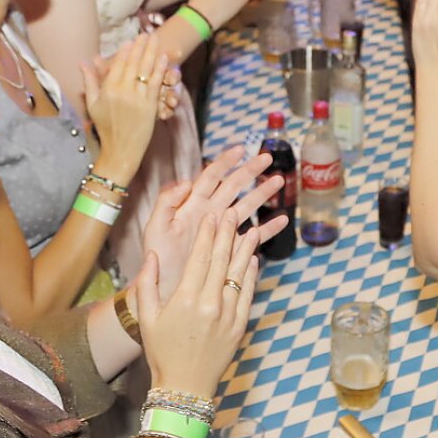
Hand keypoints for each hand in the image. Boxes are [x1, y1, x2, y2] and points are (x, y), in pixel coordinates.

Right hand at [83, 33, 167, 184]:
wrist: (120, 150)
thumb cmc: (105, 128)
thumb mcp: (93, 104)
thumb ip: (90, 81)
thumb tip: (82, 62)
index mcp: (108, 90)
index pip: (118, 65)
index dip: (125, 51)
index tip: (130, 40)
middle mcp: (123, 91)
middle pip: (133, 63)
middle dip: (140, 47)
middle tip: (146, 34)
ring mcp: (138, 98)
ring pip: (145, 70)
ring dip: (151, 52)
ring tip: (156, 39)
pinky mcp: (150, 106)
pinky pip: (155, 83)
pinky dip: (159, 69)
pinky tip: (163, 58)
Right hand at [134, 211, 259, 398]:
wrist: (185, 386)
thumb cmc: (162, 351)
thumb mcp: (147, 318)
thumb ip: (147, 284)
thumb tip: (152, 255)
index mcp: (185, 299)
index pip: (200, 257)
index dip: (207, 234)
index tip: (212, 216)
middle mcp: (210, 304)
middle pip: (221, 260)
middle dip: (226, 234)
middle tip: (231, 214)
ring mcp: (228, 315)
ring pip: (239, 274)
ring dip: (245, 250)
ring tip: (251, 229)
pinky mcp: (240, 326)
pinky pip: (248, 294)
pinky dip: (251, 275)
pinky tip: (253, 260)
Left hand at [142, 147, 284, 301]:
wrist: (163, 288)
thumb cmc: (157, 259)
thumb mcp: (155, 228)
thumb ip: (167, 202)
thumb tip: (187, 182)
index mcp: (191, 205)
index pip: (211, 177)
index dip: (225, 162)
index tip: (241, 149)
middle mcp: (209, 214)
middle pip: (233, 186)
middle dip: (250, 171)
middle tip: (267, 158)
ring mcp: (222, 230)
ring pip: (246, 206)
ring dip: (263, 193)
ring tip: (279, 181)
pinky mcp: (230, 249)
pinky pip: (253, 236)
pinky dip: (268, 228)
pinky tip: (283, 220)